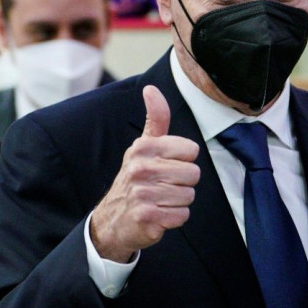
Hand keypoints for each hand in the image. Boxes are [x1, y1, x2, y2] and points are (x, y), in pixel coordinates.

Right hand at [90, 85, 200, 262]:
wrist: (113, 218)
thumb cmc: (137, 177)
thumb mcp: (144, 145)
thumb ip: (156, 118)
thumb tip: (151, 89)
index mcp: (144, 147)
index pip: (191, 150)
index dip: (184, 160)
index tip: (167, 164)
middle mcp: (141, 168)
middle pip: (193, 174)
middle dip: (183, 182)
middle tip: (164, 185)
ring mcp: (142, 193)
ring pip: (189, 195)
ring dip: (179, 201)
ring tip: (160, 199)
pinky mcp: (146, 217)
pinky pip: (181, 216)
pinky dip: (174, 218)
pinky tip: (159, 214)